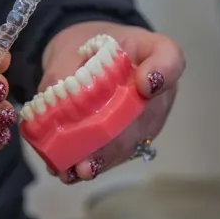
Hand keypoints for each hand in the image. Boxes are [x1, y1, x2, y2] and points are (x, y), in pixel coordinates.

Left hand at [40, 21, 183, 182]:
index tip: (144, 85)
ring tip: (79, 170)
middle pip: (147, 112)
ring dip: (105, 158)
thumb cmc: (85, 46)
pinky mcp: (134, 137)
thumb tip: (50, 103)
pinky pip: (119, 152)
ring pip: (132, 140)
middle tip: (93, 152)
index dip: (161, 72)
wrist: (85, 57)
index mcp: (149, 50)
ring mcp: (149, 116)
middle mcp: (158, 87)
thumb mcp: (71, 46)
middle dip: (118, 137)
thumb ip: (63, 71)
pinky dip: (95, 164)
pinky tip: (73, 172)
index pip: (169, 57)